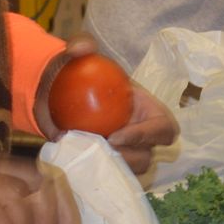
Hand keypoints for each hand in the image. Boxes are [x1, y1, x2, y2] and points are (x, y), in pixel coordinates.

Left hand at [36, 36, 177, 174]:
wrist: (58, 95)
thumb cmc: (80, 72)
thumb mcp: (80, 52)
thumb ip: (81, 44)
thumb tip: (80, 49)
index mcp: (149, 111)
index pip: (164, 129)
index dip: (146, 135)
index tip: (114, 136)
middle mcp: (142, 136)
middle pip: (148, 157)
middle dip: (125, 158)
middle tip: (96, 150)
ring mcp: (127, 154)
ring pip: (131, 173)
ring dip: (110, 169)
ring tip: (84, 158)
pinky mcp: (110, 166)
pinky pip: (111, 179)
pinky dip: (96, 176)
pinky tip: (75, 166)